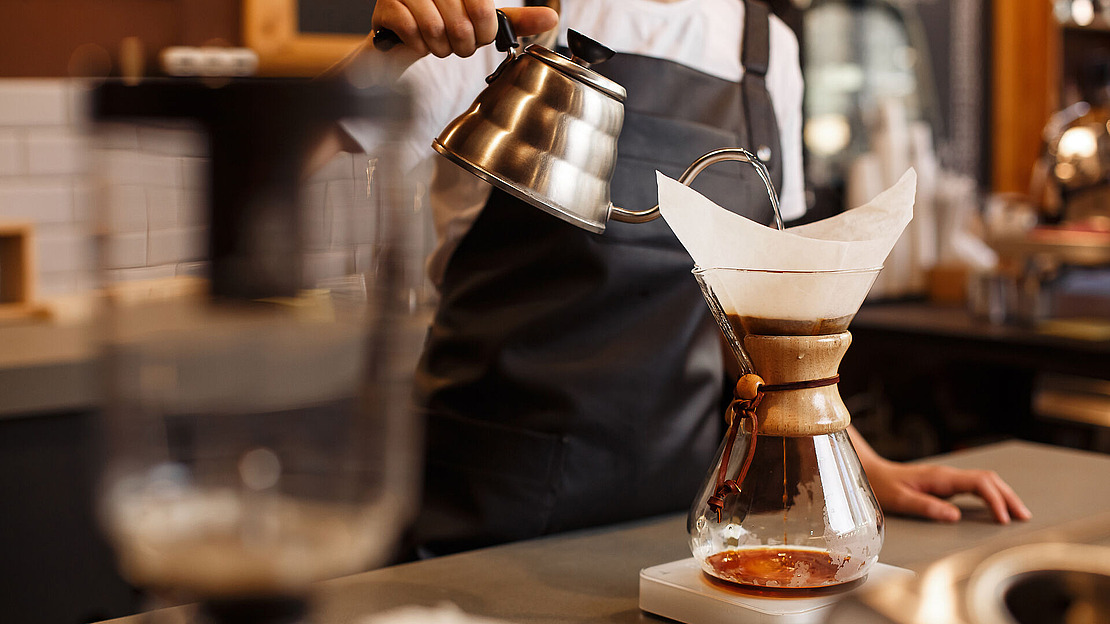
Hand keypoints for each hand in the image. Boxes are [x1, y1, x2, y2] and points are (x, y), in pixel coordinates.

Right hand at [372, 1, 558, 57]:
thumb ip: (514, 20)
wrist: (403, 39)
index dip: (483, 32)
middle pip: (460, 23)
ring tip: (438, 43)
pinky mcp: (385, 6)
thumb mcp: (481, 21)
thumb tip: (552, 19)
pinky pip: (412, 32)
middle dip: (461, 45)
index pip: (482, 8)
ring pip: (435, 29)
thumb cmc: (445, 26)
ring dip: (440, 47)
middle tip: (456, 44)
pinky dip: (419, 46)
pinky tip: (418, 41)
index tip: (478, 35)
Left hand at [865, 458, 1031, 523]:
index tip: (1003, 519)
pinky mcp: (946, 483)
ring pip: (985, 481)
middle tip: (1024, 517)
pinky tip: (998, 507)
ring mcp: (948, 478)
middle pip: (988, 479)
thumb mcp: (900, 500)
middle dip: (1008, 497)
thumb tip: (953, 516)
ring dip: (1003, 495)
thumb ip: (926, 507)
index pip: (978, 483)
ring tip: (1018, 514)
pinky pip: (976, 486)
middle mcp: (947, 475)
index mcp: (940, 477)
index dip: (995, 500)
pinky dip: (992, 495)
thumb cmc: (883, 486)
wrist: (871, 473)